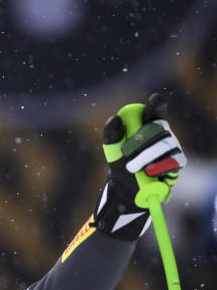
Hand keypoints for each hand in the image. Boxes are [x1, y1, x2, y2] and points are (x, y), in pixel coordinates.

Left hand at [93, 94, 186, 239]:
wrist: (127, 189)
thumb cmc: (121, 164)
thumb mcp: (112, 150)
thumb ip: (111, 134)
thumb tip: (116, 118)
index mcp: (147, 125)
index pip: (156, 109)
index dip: (157, 104)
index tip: (154, 101)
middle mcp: (163, 133)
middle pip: (159, 128)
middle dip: (141, 140)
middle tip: (127, 152)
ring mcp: (172, 146)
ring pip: (166, 144)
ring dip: (147, 156)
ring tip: (132, 167)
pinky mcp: (178, 162)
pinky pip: (173, 160)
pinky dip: (160, 167)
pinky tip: (149, 172)